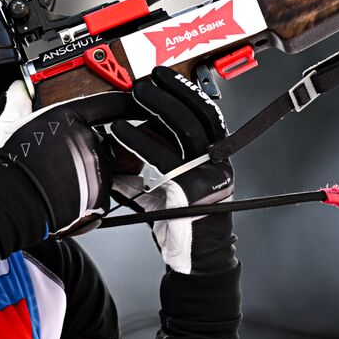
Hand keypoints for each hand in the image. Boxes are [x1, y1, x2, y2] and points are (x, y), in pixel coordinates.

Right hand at [0, 80, 133, 237]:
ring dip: (89, 171)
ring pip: (102, 166)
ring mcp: (96, 167)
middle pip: (102, 139)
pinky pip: (101, 191)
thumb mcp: (8, 123)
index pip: (111, 104)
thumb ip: (19, 100)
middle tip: (63, 159)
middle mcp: (89, 139)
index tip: (134, 104)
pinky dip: (88, 193)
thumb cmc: (8, 164)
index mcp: (71, 117)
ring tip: (61, 178)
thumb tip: (18, 88)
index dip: (126, 103)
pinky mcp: (99, 193)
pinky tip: (66, 193)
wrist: (8, 200)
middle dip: (88, 148)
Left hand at [111, 68, 235, 273]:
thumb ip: (158, 166)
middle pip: (196, 116)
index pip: (207, 114)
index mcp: (217, 158)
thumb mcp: (175, 188)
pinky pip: (162, 160)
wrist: (196, 261)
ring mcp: (206, 176)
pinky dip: (139, 141)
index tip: (164, 76)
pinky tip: (121, 131)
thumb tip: (130, 141)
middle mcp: (217, 164)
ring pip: (183, 132)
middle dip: (169, 94)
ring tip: (133, 97)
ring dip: (156, 109)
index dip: (186, 92)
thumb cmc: (185, 225)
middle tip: (144, 82)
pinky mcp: (190, 191)